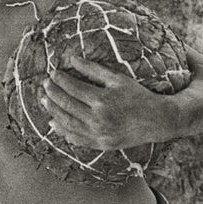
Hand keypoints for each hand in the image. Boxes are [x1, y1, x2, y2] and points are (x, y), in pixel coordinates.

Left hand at [40, 54, 178, 149]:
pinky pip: (76, 139)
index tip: (52, 74)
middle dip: (52, 94)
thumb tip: (71, 58)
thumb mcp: (117, 79)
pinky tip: (54, 123)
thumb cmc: (138, 96)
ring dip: (53, 111)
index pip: (73, 88)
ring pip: (67, 123)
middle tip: (44, 85)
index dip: (60, 80)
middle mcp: (98, 119)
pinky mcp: (100, 145)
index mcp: (102, 101)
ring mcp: (98, 134)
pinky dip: (63, 131)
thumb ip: (93, 69)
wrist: (157, 121)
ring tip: (45, 101)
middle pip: (66, 105)